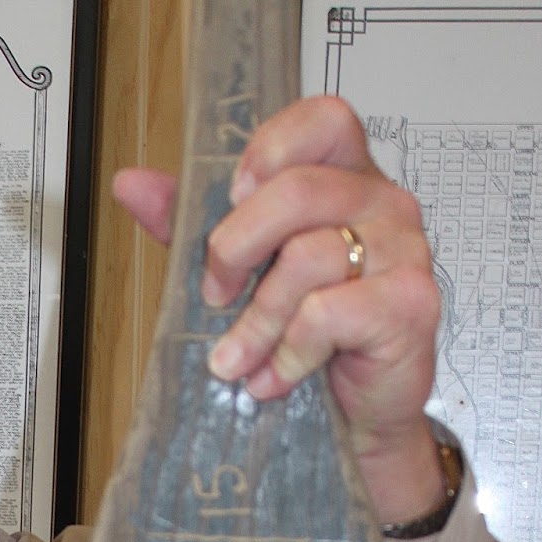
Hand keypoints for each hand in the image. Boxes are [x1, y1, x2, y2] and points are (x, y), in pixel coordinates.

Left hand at [114, 95, 446, 525]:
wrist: (358, 420)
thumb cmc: (311, 343)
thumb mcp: (244, 276)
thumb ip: (194, 225)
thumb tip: (132, 184)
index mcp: (348, 181)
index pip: (322, 121)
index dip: (269, 152)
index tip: (232, 201)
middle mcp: (383, 205)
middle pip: (298, 190)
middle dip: (236, 247)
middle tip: (215, 297)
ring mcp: (403, 251)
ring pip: (307, 258)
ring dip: (256, 321)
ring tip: (238, 361)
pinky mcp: (409, 304)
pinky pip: (327, 313)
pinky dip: (287, 352)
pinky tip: (275, 378)